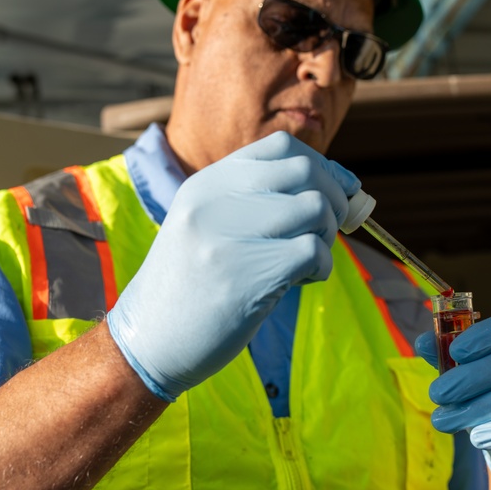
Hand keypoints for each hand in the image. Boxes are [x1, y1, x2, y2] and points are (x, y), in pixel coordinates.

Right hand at [107, 131, 360, 400]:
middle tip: (329, 231)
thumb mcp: (210, 225)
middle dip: (335, 200)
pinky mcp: (246, 276)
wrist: (149, 342)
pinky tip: (302, 282)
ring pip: (315, 208)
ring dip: (327, 237)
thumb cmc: (194, 285)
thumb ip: (261, 200)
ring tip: (306, 262)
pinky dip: (322, 267)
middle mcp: (214, 201)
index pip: (282, 147)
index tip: (337, 193)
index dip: (323, 167)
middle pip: (306, 171)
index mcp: (207, 183)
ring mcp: (227, 237)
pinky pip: (313, 251)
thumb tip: (341, 182)